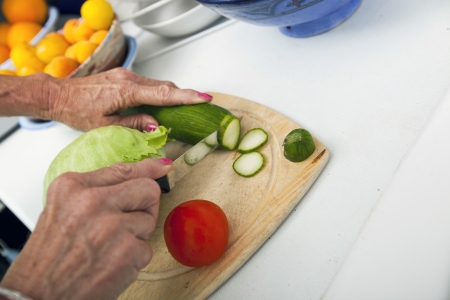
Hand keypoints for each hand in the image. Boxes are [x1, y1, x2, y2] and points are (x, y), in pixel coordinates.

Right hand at [0, 158, 172, 299]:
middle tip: (127, 222)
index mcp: (73, 186)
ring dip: (135, 236)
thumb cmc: (50, 257)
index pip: (122, 169)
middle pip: (148, 190)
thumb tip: (141, 174)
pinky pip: (147, 248)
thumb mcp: (64, 209)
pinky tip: (111, 264)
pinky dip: (134, 259)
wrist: (39, 295)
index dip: (148, 168)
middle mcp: (92, 201)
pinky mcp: (128, 251)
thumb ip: (97, 190)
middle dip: (145, 206)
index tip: (162, 167)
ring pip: (149, 221)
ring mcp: (112, 226)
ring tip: (109, 247)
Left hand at [43, 68, 212, 131]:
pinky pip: (148, 84)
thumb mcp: (106, 125)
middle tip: (200, 106)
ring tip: (184, 109)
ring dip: (171, 95)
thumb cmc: (78, 111)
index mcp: (126, 91)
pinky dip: (159, 93)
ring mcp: (126, 75)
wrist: (58, 95)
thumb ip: (134, 123)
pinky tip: (161, 105)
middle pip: (164, 87)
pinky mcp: (123, 76)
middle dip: (183, 96)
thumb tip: (157, 124)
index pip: (164, 94)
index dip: (186, 96)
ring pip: (157, 85)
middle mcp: (129, 78)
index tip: (204, 97)